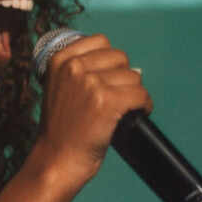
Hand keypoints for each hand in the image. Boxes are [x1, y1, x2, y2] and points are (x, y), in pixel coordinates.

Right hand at [31, 33, 152, 193]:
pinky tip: (137, 114)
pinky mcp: (106, 102)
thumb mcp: (59, 89)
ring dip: (133, 94)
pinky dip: (144, 106)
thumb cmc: (61, 129)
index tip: (108, 79)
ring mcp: (90, 83)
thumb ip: (82, 71)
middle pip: (120, 57)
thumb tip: (133, 68)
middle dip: (123, 77)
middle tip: (116, 98)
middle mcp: (74, 67)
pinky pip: (141, 95)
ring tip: (123, 109)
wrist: (56, 160)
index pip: (101, 41)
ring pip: (133, 77)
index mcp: (59, 60)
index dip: (110, 61)